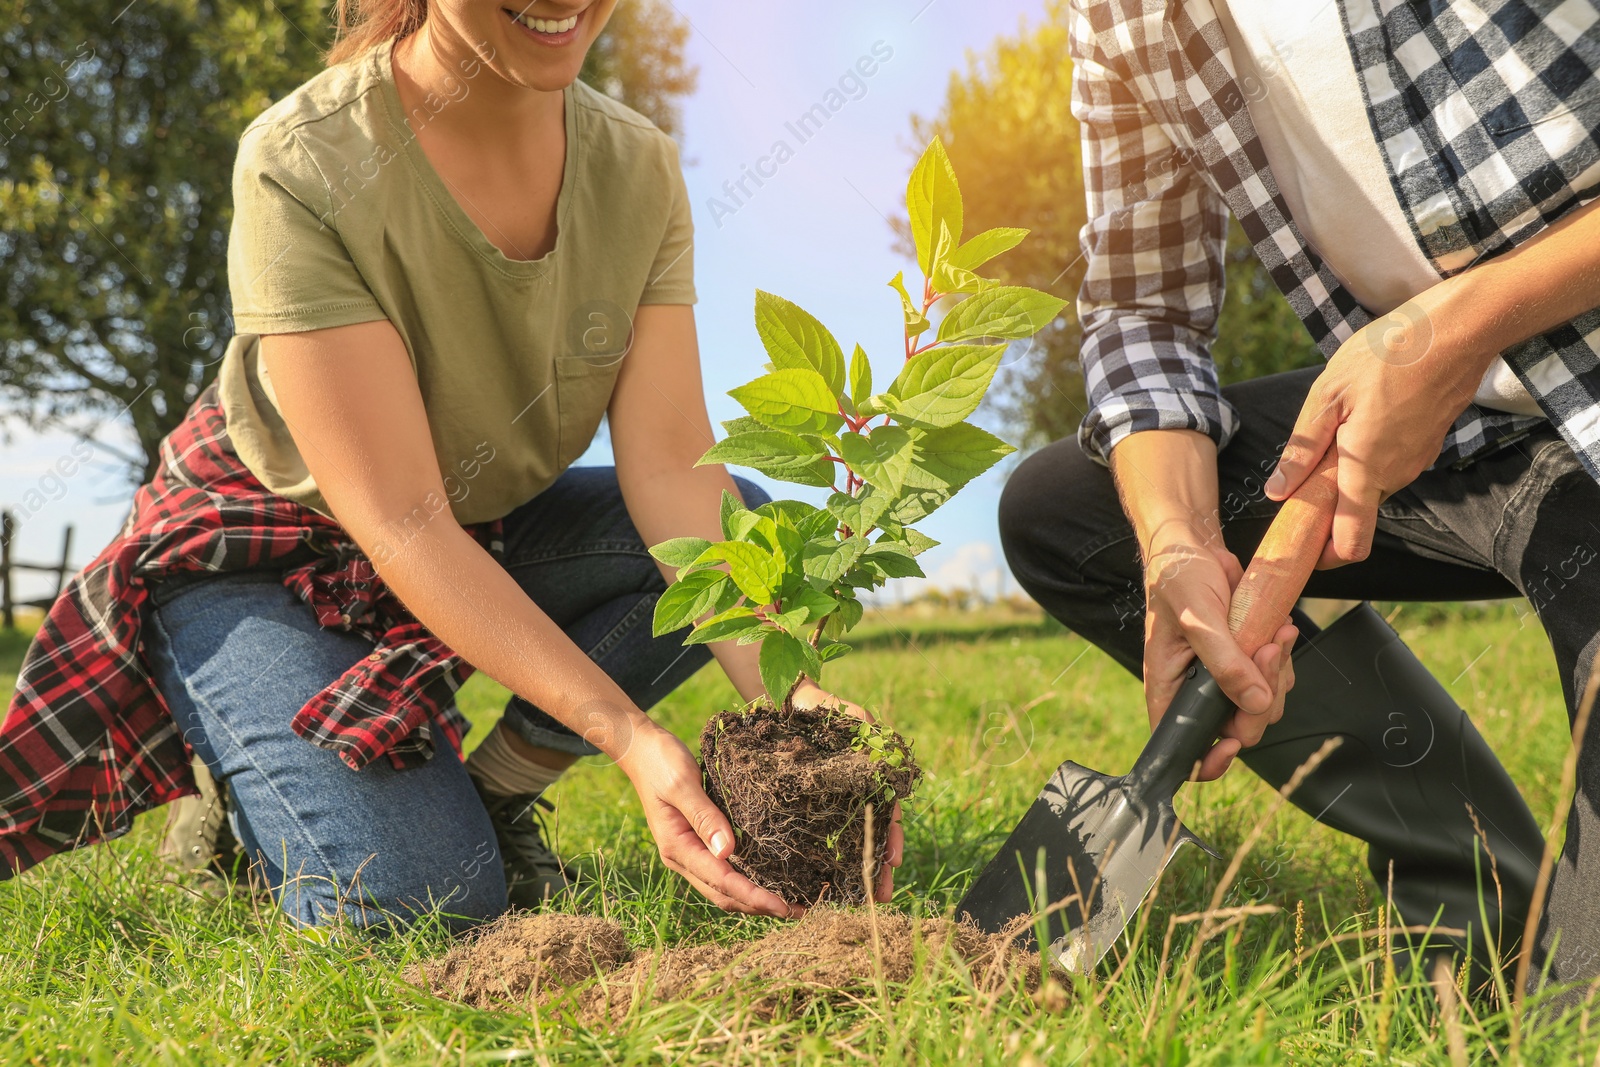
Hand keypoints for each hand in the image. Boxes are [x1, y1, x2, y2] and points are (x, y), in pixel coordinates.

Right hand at [616, 721, 797, 916]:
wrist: (641, 749)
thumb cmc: (661, 762)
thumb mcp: (682, 783)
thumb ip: (704, 816)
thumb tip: (728, 850)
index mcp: (677, 846)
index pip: (721, 881)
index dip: (754, 896)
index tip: (784, 906)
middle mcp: (682, 857)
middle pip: (724, 894)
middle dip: (760, 906)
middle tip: (800, 911)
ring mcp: (689, 852)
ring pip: (724, 887)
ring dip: (755, 898)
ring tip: (791, 901)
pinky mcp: (696, 842)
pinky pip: (724, 870)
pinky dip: (747, 880)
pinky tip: (769, 878)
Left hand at [793, 680, 903, 902]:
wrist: (791, 704)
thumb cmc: (824, 709)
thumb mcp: (850, 715)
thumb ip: (867, 727)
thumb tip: (880, 746)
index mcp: (870, 781)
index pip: (888, 814)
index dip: (893, 838)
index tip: (894, 860)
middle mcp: (854, 798)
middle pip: (871, 837)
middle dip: (878, 868)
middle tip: (881, 896)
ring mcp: (831, 806)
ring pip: (848, 844)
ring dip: (856, 872)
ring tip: (859, 899)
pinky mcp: (806, 810)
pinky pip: (818, 839)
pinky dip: (825, 861)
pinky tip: (824, 882)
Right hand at [1142, 520, 1298, 779]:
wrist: (1195, 549)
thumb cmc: (1180, 580)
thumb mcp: (1198, 619)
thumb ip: (1224, 662)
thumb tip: (1256, 702)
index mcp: (1170, 690)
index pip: (1184, 747)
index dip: (1210, 760)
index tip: (1234, 743)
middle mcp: (1197, 691)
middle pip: (1238, 728)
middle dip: (1261, 698)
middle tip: (1267, 653)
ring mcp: (1225, 677)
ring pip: (1264, 704)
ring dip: (1278, 671)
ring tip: (1274, 633)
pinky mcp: (1248, 660)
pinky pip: (1277, 678)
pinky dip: (1284, 656)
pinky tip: (1280, 628)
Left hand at [1265, 299, 1494, 567]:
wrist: (1456, 330)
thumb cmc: (1387, 356)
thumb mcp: (1326, 397)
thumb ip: (1302, 450)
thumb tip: (1277, 493)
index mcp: (1366, 472)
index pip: (1351, 544)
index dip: (1323, 556)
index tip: (1298, 548)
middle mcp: (1396, 477)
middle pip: (1356, 515)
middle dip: (1326, 505)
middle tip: (1300, 473)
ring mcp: (1415, 462)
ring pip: (1371, 487)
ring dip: (1346, 474)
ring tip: (1330, 431)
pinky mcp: (1425, 445)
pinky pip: (1388, 465)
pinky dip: (1367, 457)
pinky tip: (1358, 418)